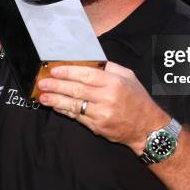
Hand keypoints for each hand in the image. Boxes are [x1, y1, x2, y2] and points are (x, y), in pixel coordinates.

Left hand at [37, 62, 169, 154]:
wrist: (147, 127)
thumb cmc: (137, 99)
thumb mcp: (128, 77)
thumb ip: (110, 68)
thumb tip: (90, 62)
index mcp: (114, 82)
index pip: (87, 75)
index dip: (68, 72)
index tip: (54, 70)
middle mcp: (107, 98)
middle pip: (77, 90)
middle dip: (57, 86)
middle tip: (42, 83)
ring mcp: (102, 114)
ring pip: (74, 105)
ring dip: (56, 100)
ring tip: (43, 96)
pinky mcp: (97, 127)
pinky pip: (77, 117)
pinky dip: (65, 111)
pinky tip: (56, 106)